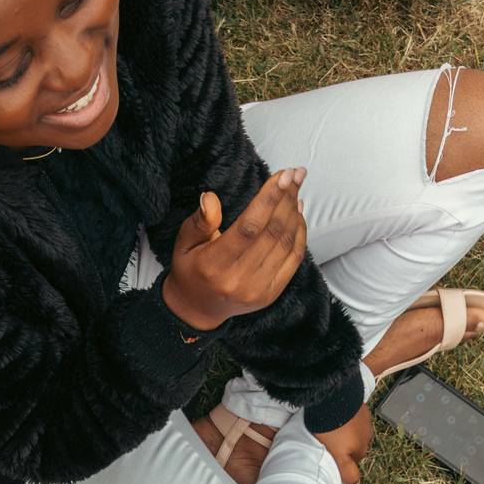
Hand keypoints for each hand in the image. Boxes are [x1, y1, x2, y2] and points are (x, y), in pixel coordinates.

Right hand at [163, 168, 307, 333]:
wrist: (197, 309)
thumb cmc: (191, 270)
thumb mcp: (184, 243)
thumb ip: (200, 221)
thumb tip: (211, 198)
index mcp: (214, 265)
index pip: (248, 227)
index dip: (269, 199)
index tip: (283, 175)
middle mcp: (238, 280)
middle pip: (271, 232)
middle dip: (287, 198)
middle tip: (295, 174)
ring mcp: (257, 290)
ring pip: (285, 243)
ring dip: (294, 212)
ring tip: (295, 190)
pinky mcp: (270, 294)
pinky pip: (293, 259)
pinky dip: (299, 233)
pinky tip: (297, 214)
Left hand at [313, 402, 373, 483]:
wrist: (334, 397)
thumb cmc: (333, 430)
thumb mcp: (338, 457)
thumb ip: (348, 473)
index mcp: (362, 448)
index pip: (353, 462)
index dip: (340, 461)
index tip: (329, 458)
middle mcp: (368, 434)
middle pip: (354, 446)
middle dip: (343, 446)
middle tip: (327, 444)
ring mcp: (364, 419)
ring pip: (352, 431)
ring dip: (343, 432)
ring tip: (328, 430)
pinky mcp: (358, 405)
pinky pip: (350, 417)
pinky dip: (343, 419)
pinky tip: (333, 417)